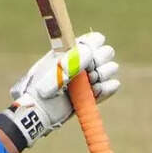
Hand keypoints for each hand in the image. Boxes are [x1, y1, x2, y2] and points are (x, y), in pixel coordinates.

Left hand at [4, 32, 120, 146]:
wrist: (39, 113)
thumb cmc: (42, 89)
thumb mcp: (54, 73)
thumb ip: (71, 62)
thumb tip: (89, 52)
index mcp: (71, 51)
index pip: (93, 39)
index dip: (95, 44)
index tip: (88, 54)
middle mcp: (83, 63)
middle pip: (106, 52)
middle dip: (100, 60)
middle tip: (88, 72)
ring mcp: (89, 78)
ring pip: (111, 68)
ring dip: (103, 75)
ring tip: (89, 84)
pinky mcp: (94, 94)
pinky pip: (112, 86)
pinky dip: (107, 88)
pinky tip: (95, 90)